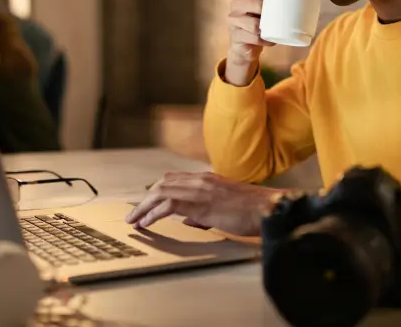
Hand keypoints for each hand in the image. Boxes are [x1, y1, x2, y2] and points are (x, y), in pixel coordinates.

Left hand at [125, 172, 278, 235]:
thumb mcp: (223, 207)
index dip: (156, 191)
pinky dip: (153, 214)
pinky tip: (146, 222)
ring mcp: (199, 189)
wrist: (266, 208)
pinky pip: (169, 205)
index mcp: (206, 178)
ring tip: (134, 219)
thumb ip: (203, 212)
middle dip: (145, 199)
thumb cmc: (251, 211)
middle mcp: (200, 180)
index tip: (145, 203)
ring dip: (144, 207)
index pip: (173, 179)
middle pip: (163, 184)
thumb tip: (188, 220)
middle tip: (134, 213)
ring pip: (161, 192)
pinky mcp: (200, 203)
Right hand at [226, 0, 274, 85]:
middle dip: (268, 9)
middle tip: (281, 15)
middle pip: (254, 4)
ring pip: (253, 24)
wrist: (244, 47)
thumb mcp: (263, 11)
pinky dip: (264, 41)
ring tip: (278, 30)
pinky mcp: (235, 37)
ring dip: (268, 28)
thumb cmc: (259, 24)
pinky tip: (271, 41)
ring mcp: (233, 22)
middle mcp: (236, 6)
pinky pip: (253, 38)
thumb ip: (275, 1)